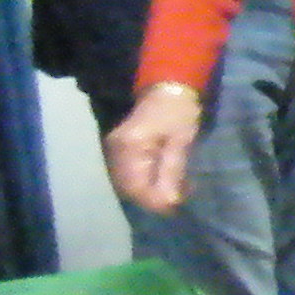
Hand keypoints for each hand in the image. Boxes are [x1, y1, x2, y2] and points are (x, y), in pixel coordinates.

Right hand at [105, 81, 202, 214]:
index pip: (136, 188)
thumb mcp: (181, 141)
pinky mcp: (119, 151)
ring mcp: (114, 151)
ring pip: (128, 184)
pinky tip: (163, 180)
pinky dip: (145, 182)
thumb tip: (168, 202)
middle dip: (153, 198)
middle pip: (129, 189)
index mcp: (129, 148)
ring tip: (174, 190)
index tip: (177, 206)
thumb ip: (172, 171)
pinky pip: (128, 174)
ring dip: (150, 191)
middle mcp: (114, 152)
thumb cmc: (179, 112)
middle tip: (180, 198)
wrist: (167, 88)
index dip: (156, 202)